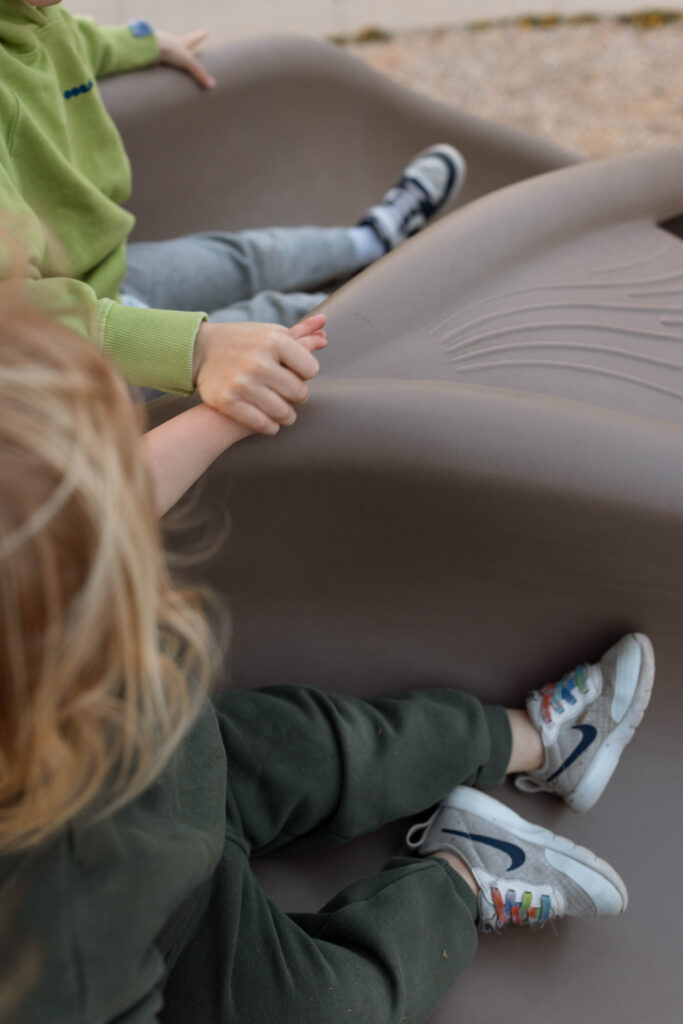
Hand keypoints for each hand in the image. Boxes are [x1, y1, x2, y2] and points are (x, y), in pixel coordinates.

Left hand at [155, 28, 215, 89]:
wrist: (150, 47)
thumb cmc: (170, 50)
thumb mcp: (189, 63)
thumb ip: (200, 74)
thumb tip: (212, 86)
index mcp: (183, 42)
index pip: (195, 39)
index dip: (201, 36)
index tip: (206, 31)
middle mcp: (172, 43)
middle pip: (182, 42)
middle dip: (187, 43)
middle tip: (190, 41)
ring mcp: (162, 48)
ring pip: (169, 52)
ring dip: (172, 54)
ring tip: (173, 60)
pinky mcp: (154, 56)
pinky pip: (160, 62)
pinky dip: (162, 64)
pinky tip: (161, 70)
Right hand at [193, 315, 327, 433]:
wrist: (200, 350)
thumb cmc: (243, 342)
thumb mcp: (270, 333)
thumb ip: (300, 336)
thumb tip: (325, 335)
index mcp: (273, 341)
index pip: (311, 370)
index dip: (305, 374)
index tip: (296, 374)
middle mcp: (258, 361)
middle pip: (299, 393)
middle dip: (296, 396)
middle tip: (288, 395)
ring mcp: (243, 383)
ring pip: (284, 413)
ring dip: (286, 416)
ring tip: (282, 412)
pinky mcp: (228, 401)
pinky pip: (264, 424)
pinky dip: (270, 426)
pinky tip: (269, 422)